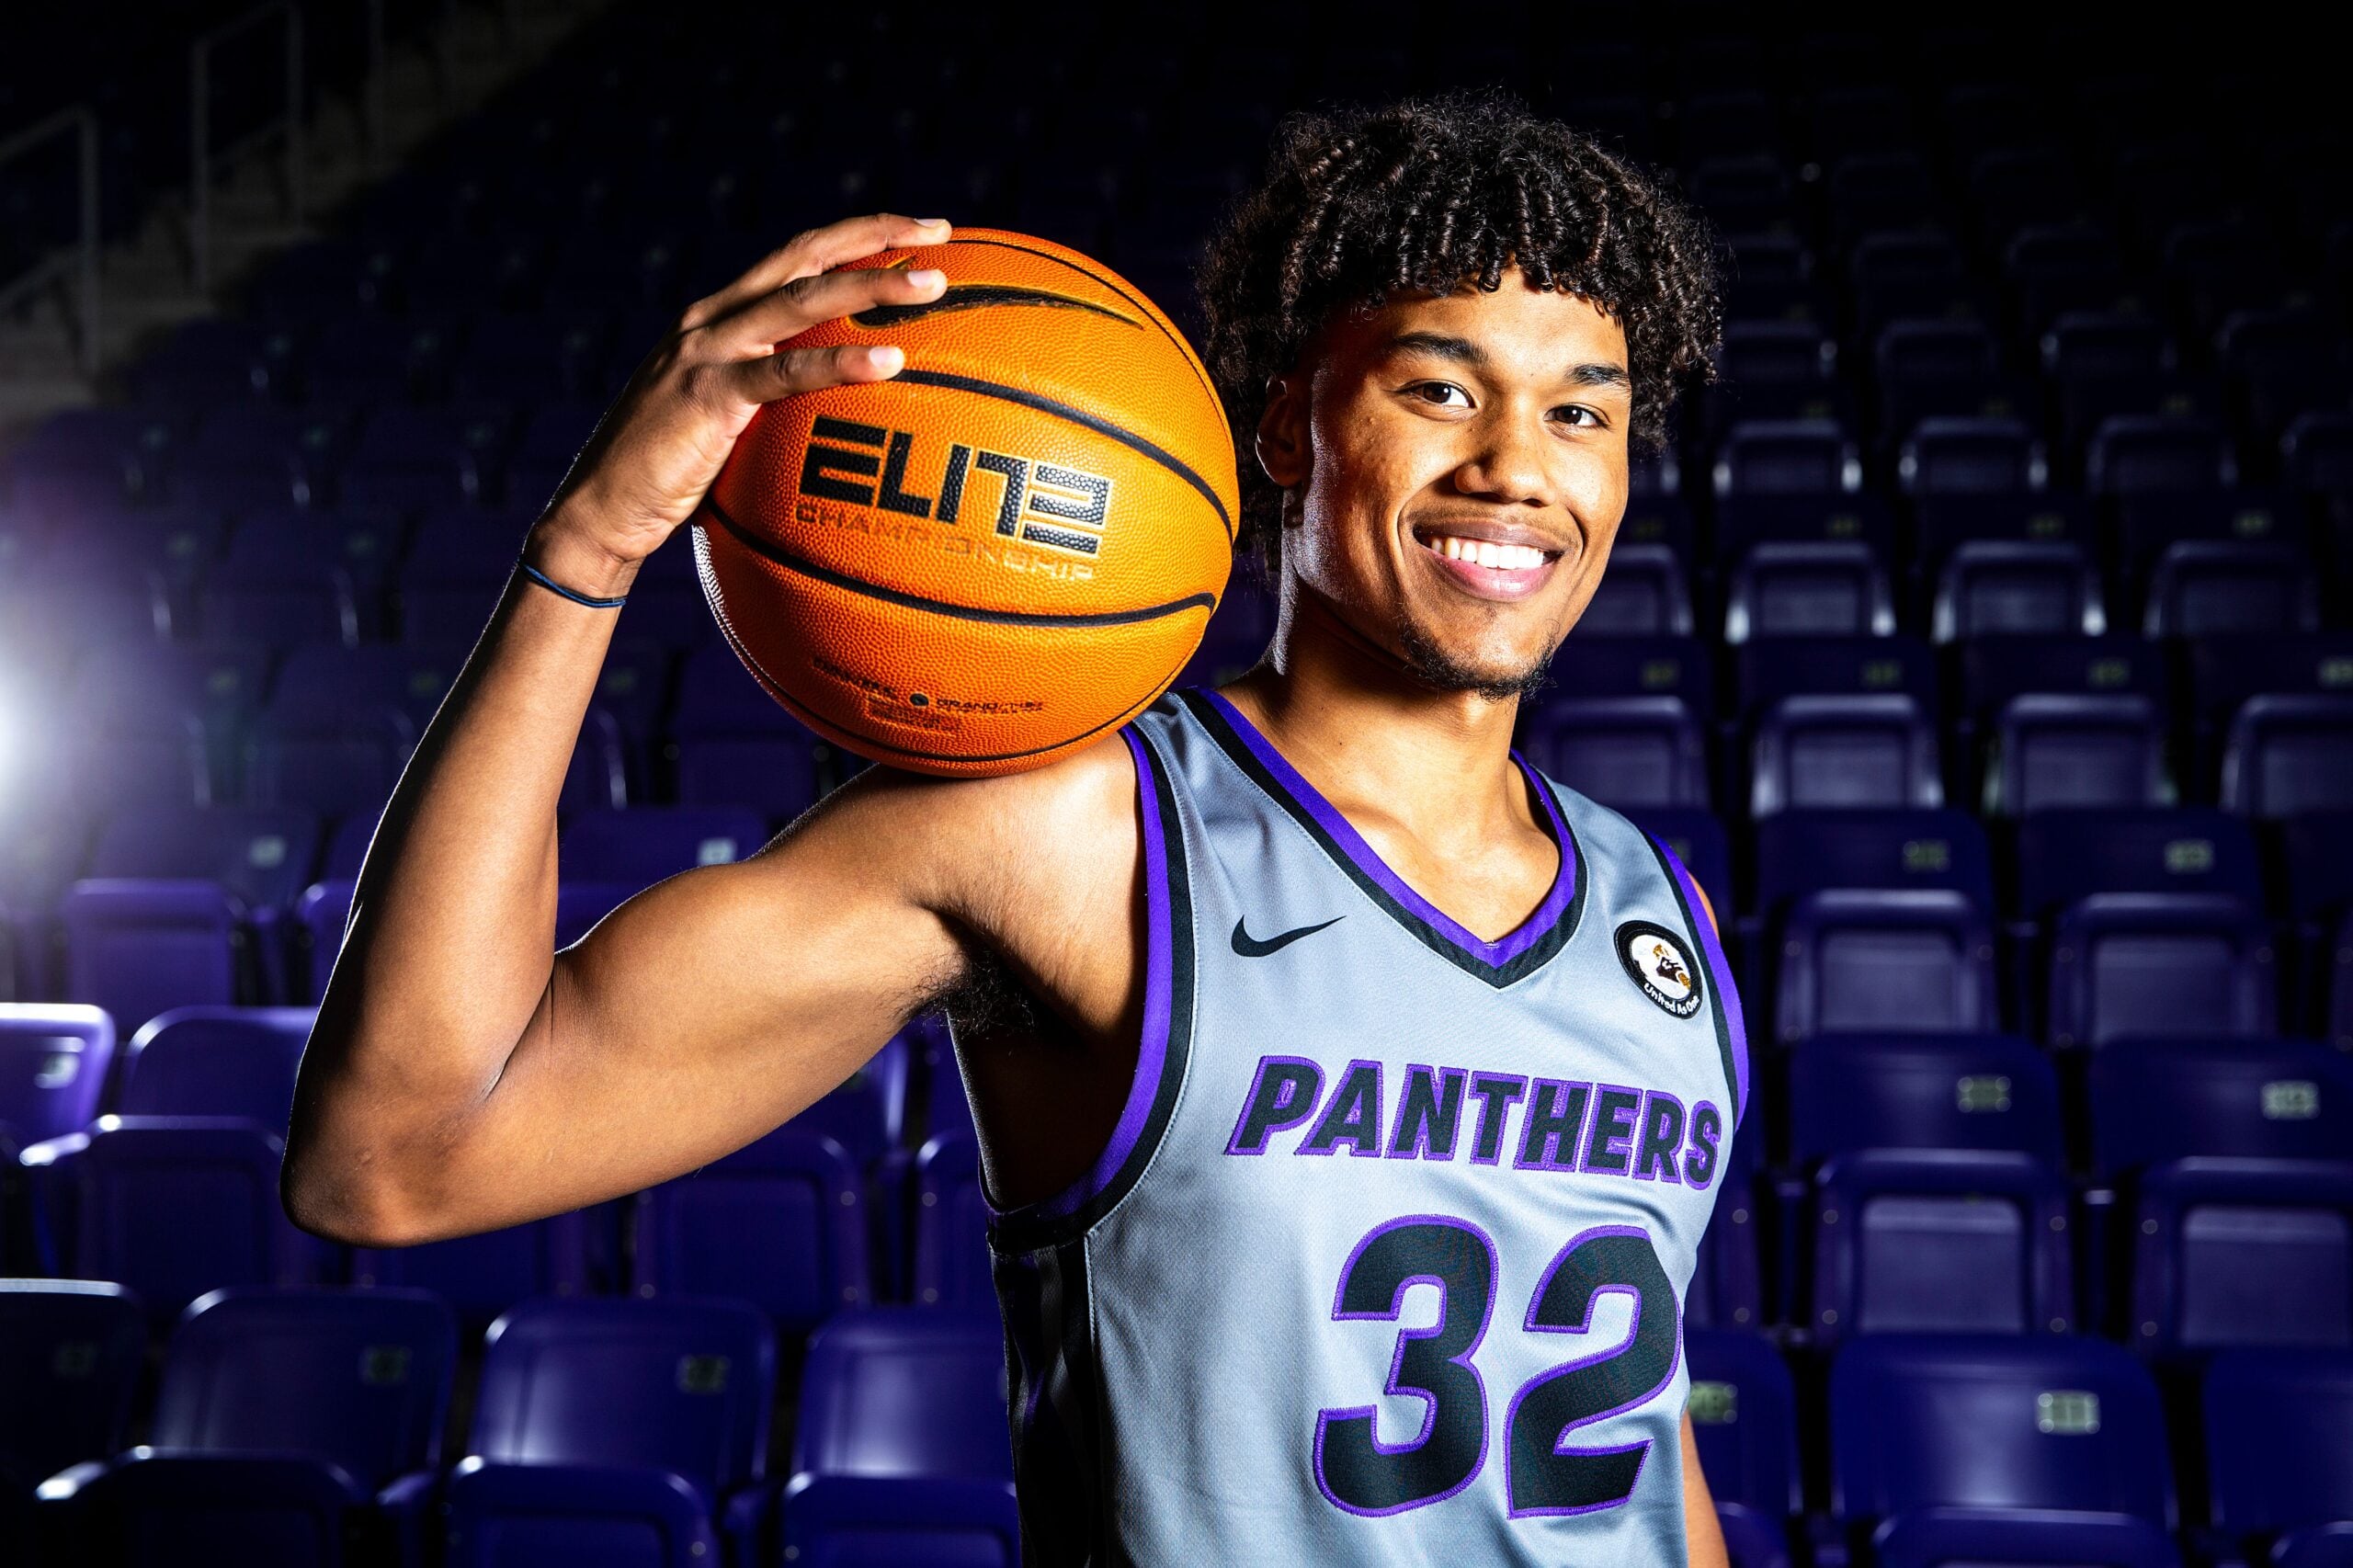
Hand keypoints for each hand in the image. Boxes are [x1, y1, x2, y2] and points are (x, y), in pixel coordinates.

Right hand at [524, 213, 951, 596]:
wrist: (600, 513)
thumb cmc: (670, 483)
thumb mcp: (731, 429)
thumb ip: (776, 406)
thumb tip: (844, 423)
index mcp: (721, 318)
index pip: (797, 259)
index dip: (857, 237)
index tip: (919, 232)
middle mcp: (713, 319)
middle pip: (805, 256)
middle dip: (876, 235)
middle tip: (942, 232)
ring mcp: (708, 351)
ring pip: (803, 299)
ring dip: (872, 285)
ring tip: (934, 285)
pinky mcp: (709, 393)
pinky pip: (787, 371)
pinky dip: (841, 362)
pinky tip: (890, 361)